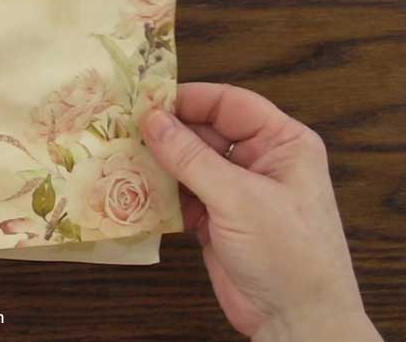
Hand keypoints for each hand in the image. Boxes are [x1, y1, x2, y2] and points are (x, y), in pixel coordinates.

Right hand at [141, 83, 381, 341]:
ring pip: (189, 162)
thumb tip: (151, 119)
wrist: (297, 320)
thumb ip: (190, 156)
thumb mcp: (238, 198)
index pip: (230, 104)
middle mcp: (261, 161)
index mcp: (283, 143)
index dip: (188, 99)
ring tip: (121, 158)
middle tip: (122, 130)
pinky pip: (182, 193)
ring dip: (159, 164)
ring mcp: (237, 191)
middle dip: (167, 133)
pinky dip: (161, 194)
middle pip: (205, 131)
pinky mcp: (217, 218)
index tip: (145, 100)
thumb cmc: (288, 253)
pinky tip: (136, 192)